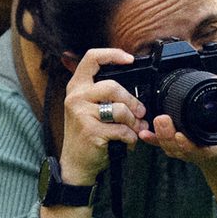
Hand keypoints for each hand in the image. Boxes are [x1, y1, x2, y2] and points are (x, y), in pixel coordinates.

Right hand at [59, 49, 144, 184]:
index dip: (112, 54)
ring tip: (134, 129)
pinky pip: (122, 130)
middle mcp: (76, 97)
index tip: (129, 59)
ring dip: (133, 122)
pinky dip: (130, 138)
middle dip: (132, 101)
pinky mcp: (91, 132)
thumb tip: (134, 88)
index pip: (91, 58)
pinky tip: (128, 142)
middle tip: (140, 112)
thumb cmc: (87, 134)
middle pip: (113, 86)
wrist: (75, 163)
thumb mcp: (88, 108)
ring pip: (120, 109)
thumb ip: (103, 93)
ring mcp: (82, 114)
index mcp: (76, 87)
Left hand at [138, 112, 216, 178]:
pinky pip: (163, 145)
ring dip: (160, 136)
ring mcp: (186, 152)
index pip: (201, 151)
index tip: (180, 136)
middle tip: (163, 119)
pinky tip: (145, 134)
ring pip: (170, 147)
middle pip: (179, 148)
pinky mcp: (178, 148)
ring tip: (156, 120)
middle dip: (168, 135)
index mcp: (215, 151)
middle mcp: (198, 153)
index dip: (189, 146)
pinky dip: (153, 140)